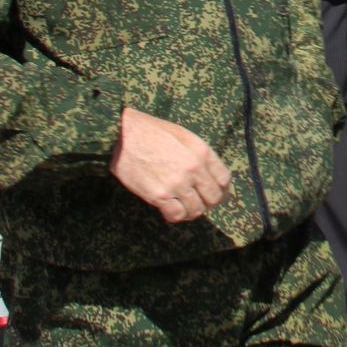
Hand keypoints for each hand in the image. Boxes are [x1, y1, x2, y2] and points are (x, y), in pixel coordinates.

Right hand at [110, 107, 231, 222]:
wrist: (122, 136)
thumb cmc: (151, 132)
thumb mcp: (183, 135)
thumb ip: (200, 154)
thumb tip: (209, 173)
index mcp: (201, 152)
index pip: (224, 179)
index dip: (221, 188)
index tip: (215, 192)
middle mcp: (193, 169)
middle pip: (213, 197)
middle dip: (209, 202)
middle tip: (200, 201)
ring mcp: (177, 184)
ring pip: (196, 210)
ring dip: (192, 210)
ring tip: (184, 206)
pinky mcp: (159, 195)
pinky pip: (176, 215)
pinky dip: (176, 215)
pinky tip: (170, 209)